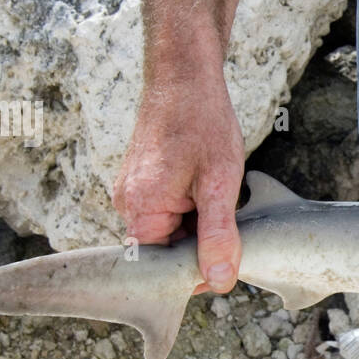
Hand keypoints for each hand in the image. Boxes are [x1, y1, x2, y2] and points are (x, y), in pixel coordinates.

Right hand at [112, 39, 244, 294]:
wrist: (185, 77)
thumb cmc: (202, 123)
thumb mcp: (220, 184)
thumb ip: (218, 236)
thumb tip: (220, 281)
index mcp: (141, 209)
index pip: (160, 269)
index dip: (193, 274)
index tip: (224, 264)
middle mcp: (128, 204)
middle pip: (165, 252)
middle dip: (199, 247)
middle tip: (230, 226)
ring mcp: (133, 193)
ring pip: (170, 232)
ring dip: (198, 227)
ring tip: (217, 197)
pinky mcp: (142, 184)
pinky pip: (167, 213)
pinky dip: (191, 211)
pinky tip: (207, 191)